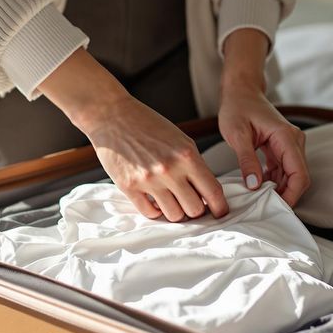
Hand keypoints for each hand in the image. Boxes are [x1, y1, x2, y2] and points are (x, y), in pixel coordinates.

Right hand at [38, 50, 228, 220]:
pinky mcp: (129, 187)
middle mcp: (169, 170)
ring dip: (175, 211)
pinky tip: (155, 200)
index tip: (219, 212)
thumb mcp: (181, 141)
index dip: (219, 206)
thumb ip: (195, 166)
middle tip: (190, 203)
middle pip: (194, 210)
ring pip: (174, 216)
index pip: (213, 191)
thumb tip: (206, 194)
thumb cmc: (149, 126)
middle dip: (196, 210)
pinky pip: (150, 213)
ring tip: (172, 200)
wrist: (113, 116)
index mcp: (187, 156)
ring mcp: (148, 180)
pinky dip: (155, 210)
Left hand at [219, 29, 310, 206]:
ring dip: (279, 189)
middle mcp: (294, 141)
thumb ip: (247, 160)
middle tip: (265, 208)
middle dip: (286, 195)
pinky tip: (258, 186)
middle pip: (299, 177)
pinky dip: (274, 181)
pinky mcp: (283, 148)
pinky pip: (284, 170)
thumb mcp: (238, 134)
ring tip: (259, 200)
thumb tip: (254, 185)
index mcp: (286, 137)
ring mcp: (290, 145)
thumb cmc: (237, 107)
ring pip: (292, 176)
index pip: (299, 174)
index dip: (291, 194)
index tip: (277, 208)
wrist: (240, 92)